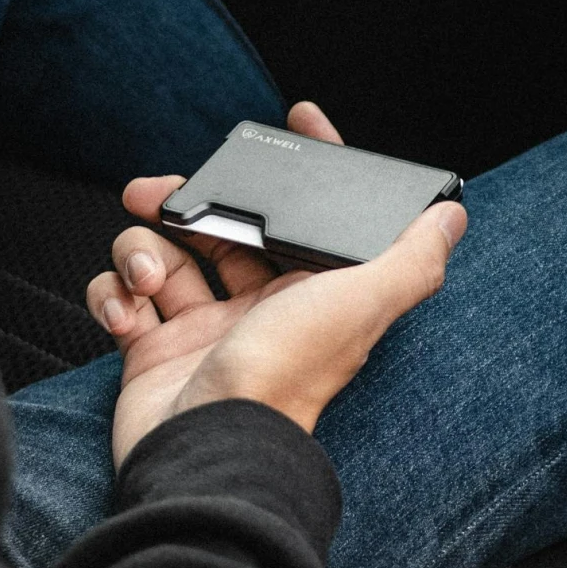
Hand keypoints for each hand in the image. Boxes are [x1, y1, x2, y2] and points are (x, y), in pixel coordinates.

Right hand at [86, 102, 467, 468]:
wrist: (206, 448)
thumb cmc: (284, 377)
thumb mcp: (360, 303)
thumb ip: (411, 258)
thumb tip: (452, 215)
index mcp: (309, 291)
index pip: (308, 214)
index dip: (304, 166)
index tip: (294, 119)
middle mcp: (258, 306)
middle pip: (221, 224)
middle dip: (187, 200)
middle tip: (161, 193)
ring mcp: (202, 327)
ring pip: (162, 252)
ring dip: (142, 250)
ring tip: (148, 278)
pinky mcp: (152, 349)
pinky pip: (123, 297)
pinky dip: (114, 296)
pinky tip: (127, 314)